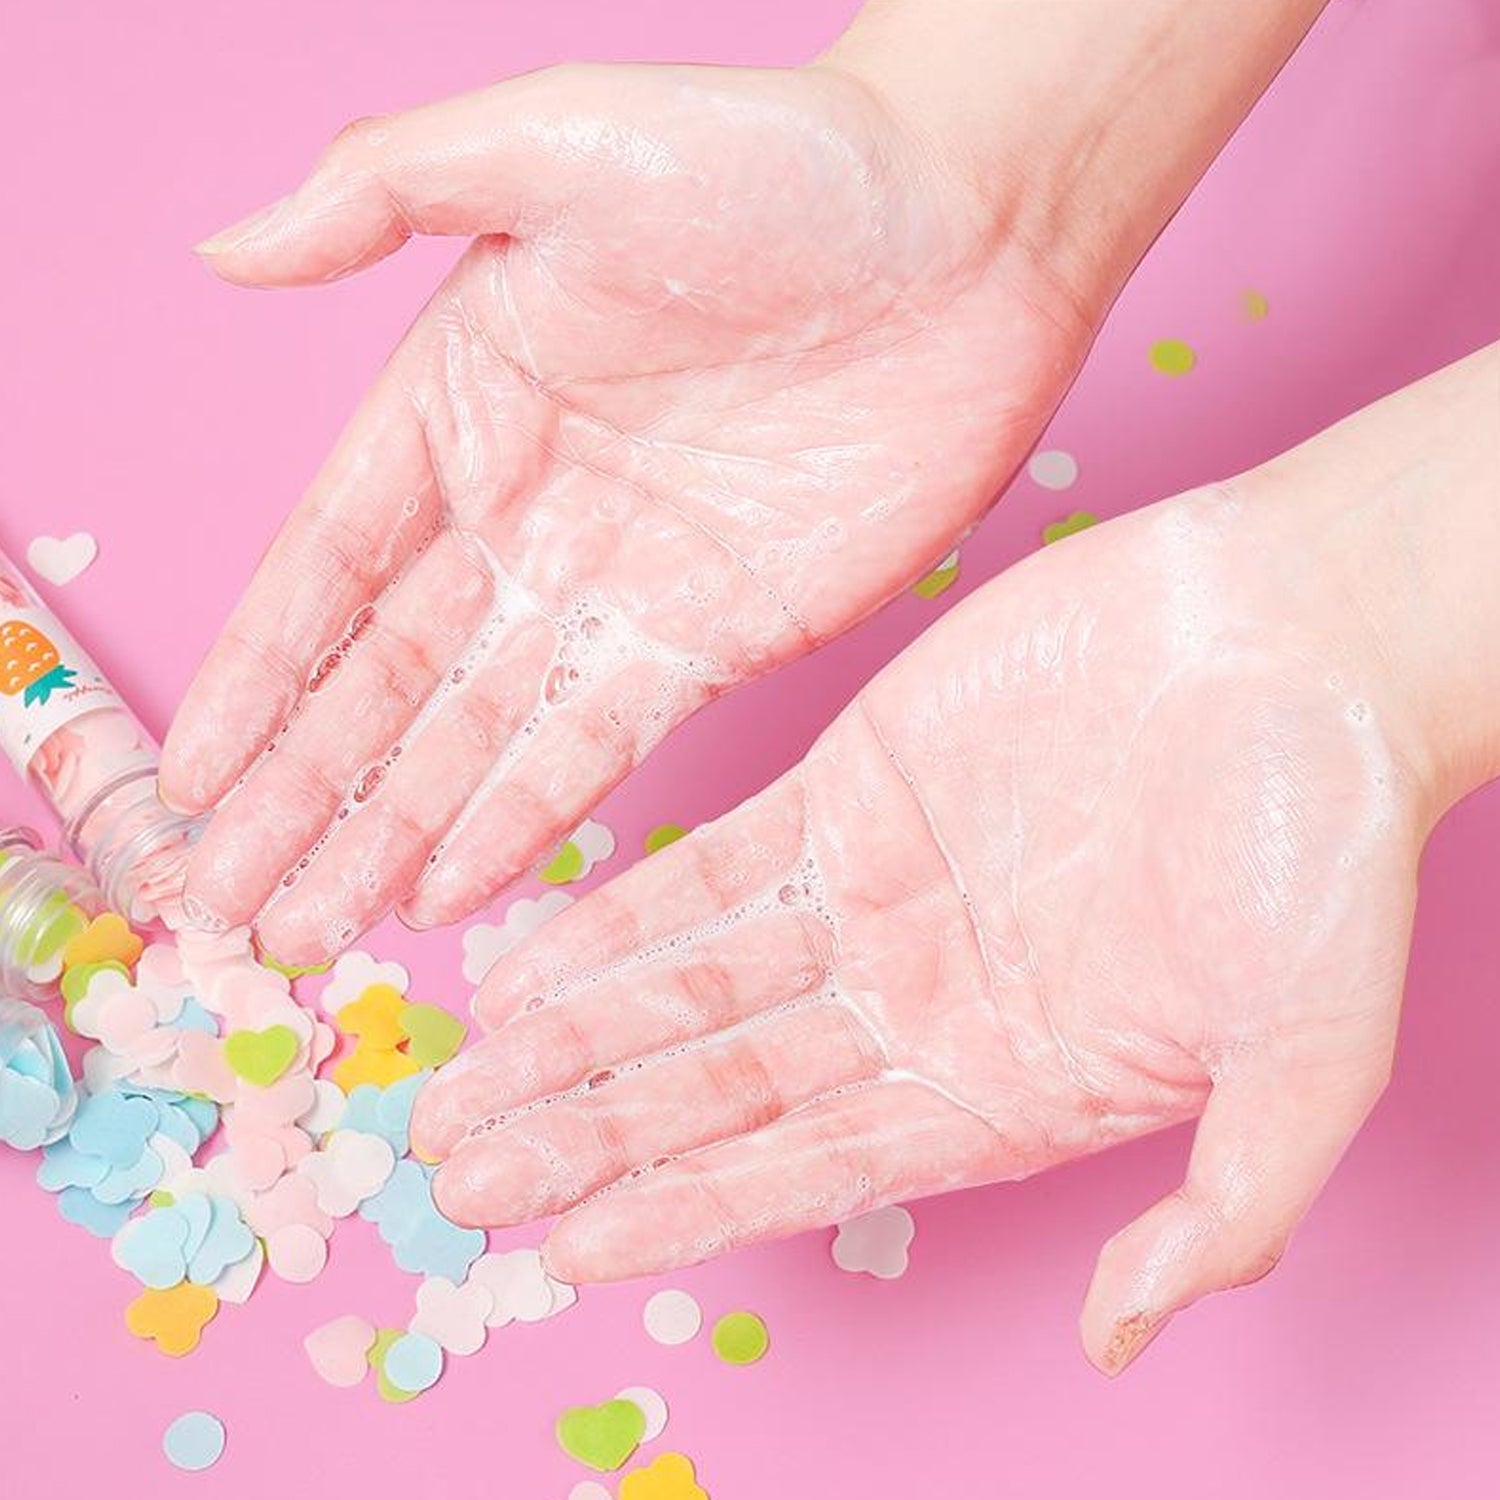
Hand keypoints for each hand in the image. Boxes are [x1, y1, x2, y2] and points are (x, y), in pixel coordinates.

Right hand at [160, 59, 1093, 959]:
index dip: (255, 680)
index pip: (325, 569)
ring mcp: (617, 584)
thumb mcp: (558, 138)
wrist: (968, 231)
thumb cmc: (774, 159)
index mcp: (459, 404)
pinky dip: (522, 817)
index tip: (190, 782)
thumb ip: (382, 190)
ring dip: (390, 831)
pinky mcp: (718, 636)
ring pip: (475, 734)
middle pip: (382, 680)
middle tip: (229, 902)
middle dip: (301, 794)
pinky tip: (449, 886)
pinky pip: (599, 743)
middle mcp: (522, 511)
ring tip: (313, 927)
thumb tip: (227, 252)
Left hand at [415, 334, 1499, 1373]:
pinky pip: (705, 864)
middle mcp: (918, 1003)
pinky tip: (528, 958)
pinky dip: (617, 914)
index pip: (809, 1169)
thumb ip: (1224, 1208)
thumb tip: (1125, 1344)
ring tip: (459, 1084)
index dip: (681, 1210)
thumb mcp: (1308, 1053)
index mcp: (1005, 1085)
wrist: (1305, 637)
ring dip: (574, 1035)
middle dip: (584, 1134)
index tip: (560, 1248)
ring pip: (691, 981)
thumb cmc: (1328, 843)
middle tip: (455, 1174)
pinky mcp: (847, 786)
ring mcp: (872, 894)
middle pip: (718, 1088)